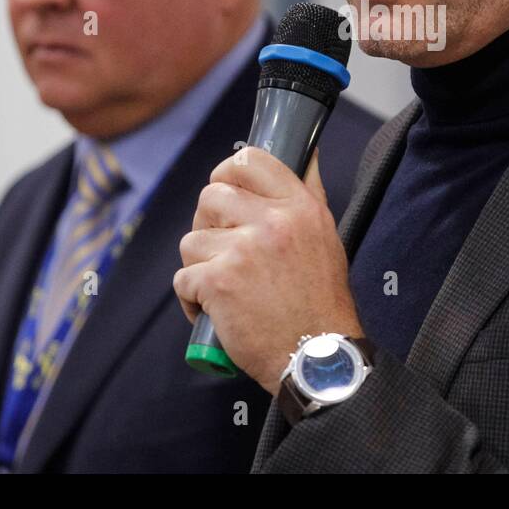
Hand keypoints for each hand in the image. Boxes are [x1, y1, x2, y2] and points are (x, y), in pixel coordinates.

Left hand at [173, 145, 363, 393]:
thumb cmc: (321, 300)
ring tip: (223, 287)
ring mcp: (243, 251)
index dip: (228, 174)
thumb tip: (307, 151)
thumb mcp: (326, 235)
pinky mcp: (218, 282)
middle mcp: (272, 221)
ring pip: (191, 240)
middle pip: (211, 196)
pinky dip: (192, 299)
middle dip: (208, 224)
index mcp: (300, 206)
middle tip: (224, 251)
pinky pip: (183, 278)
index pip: (249, 159)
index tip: (227, 194)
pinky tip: (214, 311)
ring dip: (200, 266)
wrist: (317, 356)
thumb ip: (310, 192)